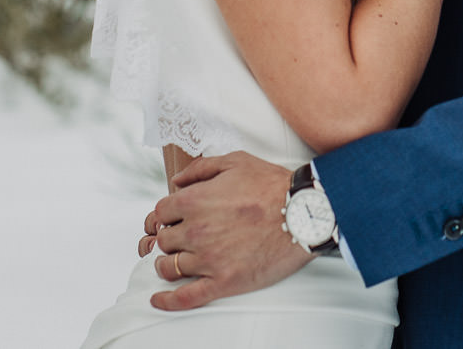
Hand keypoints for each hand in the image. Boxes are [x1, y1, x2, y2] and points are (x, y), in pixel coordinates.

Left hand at [138, 151, 313, 310]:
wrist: (304, 213)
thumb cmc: (273, 186)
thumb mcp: (236, 161)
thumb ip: (202, 168)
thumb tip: (178, 180)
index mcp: (195, 201)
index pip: (161, 212)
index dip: (167, 214)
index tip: (174, 218)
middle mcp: (196, 231)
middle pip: (163, 240)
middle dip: (169, 237)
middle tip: (180, 237)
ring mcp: (208, 259)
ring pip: (169, 267)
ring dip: (168, 264)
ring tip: (175, 262)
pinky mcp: (223, 281)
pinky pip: (186, 297)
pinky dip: (168, 301)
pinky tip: (158, 300)